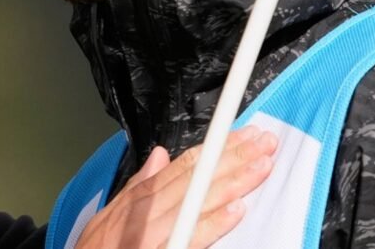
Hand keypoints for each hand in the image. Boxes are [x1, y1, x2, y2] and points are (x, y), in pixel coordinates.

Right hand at [74, 125, 276, 248]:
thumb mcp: (110, 215)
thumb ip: (138, 185)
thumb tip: (161, 155)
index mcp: (138, 199)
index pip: (183, 166)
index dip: (216, 148)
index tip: (243, 136)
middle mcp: (146, 212)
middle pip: (195, 178)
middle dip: (232, 158)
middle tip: (264, 143)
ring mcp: (153, 235)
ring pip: (197, 202)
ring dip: (231, 183)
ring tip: (260, 168)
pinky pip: (190, 239)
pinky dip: (212, 225)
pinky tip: (236, 212)